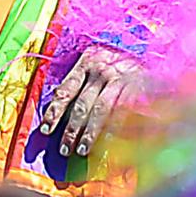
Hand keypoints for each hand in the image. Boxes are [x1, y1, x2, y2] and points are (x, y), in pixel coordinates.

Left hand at [33, 47, 140, 169]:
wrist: (150, 46)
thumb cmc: (117, 59)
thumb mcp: (96, 61)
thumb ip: (80, 81)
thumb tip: (58, 103)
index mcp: (87, 63)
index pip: (66, 91)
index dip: (54, 112)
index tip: (45, 130)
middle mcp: (102, 70)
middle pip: (82, 105)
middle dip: (71, 130)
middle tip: (65, 149)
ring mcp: (121, 79)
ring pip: (101, 111)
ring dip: (90, 133)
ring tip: (82, 150)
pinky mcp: (138, 87)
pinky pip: (123, 112)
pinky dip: (115, 129)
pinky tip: (109, 143)